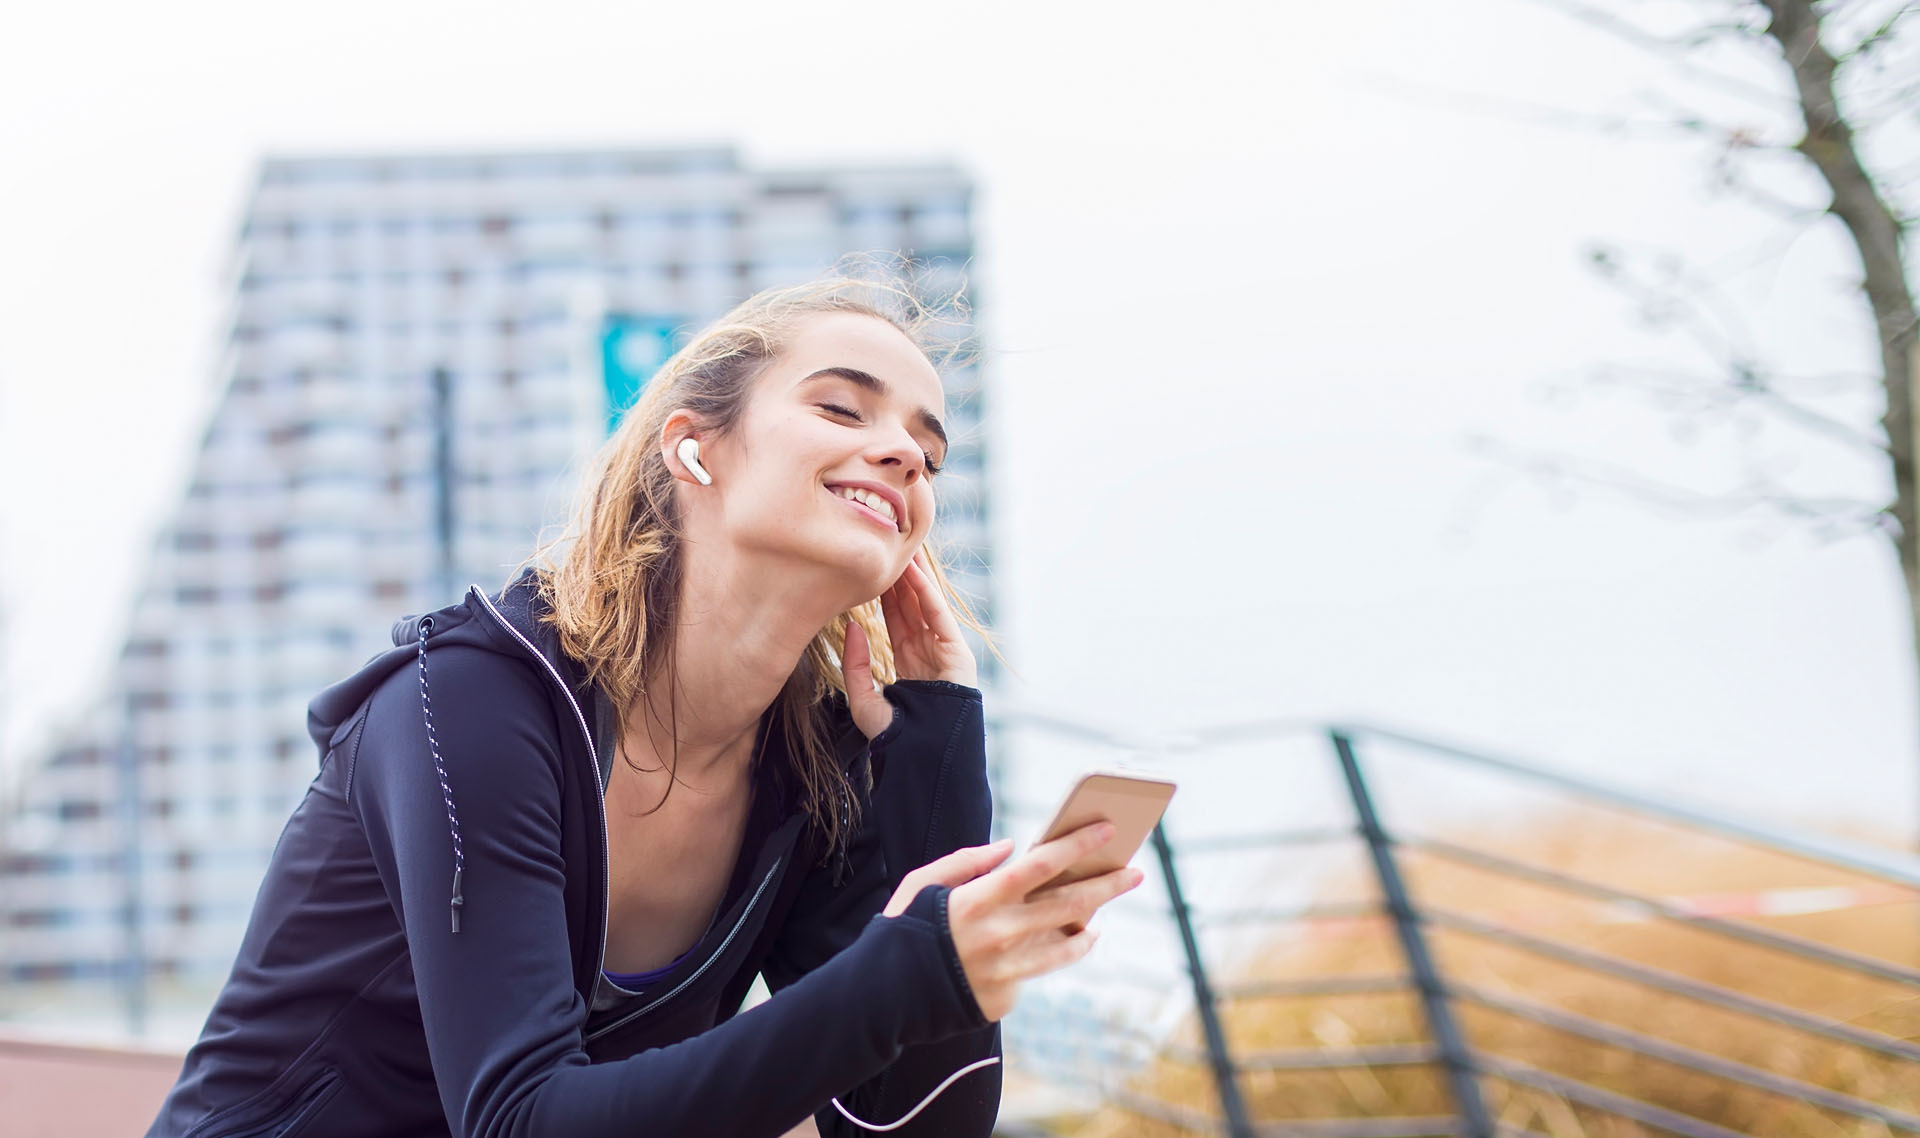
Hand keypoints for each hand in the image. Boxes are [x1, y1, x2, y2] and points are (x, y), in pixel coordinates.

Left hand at [843, 549, 977, 739]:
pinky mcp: (957, 653)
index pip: (895, 620)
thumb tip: (851, 627)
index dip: (884, 595)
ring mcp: (944, 652)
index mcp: (908, 665)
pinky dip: (927, 592)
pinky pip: (938, 616)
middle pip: (911, 608)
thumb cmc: (895, 737)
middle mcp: (927, 654)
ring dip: (913, 578)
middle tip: (885, 549)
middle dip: (898, 580)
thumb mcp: (864, 701)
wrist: (924, 757)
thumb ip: (856, 666)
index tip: (870, 570)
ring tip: (901, 549)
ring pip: (925, 606)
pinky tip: (914, 572)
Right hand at [881, 822, 1144, 1022]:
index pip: (1041, 865)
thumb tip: (1010, 847)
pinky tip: (1073, 940)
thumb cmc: (903, 931)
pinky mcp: (1004, 997)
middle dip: (1106, 884)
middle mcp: (999, 934)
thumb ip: (966, 861)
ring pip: (1065, 944)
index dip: (1077, 845)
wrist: (882, 999)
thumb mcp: (921, 884)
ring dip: (1091, 924)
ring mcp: (1005, 971)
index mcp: (978, 899)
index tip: (1107, 829)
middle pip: (1068, 904)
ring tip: (1104, 913)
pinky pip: (1039, 970)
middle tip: (1133, 871)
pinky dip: (1059, 953)